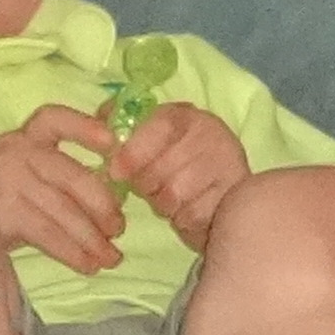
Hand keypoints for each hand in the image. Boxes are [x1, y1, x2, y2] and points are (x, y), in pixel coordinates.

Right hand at [0, 105, 124, 276]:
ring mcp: (8, 182)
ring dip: (93, 239)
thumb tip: (111, 201)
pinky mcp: (3, 213)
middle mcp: (15, 153)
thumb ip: (59, 174)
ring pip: (64, 211)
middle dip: (103, 207)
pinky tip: (88, 265)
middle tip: (118, 230)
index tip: (112, 144)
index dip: (86, 129)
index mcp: (23, 138)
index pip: (54, 120)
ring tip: (110, 258)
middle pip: (74, 177)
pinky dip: (74, 253)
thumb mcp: (22, 172)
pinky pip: (49, 234)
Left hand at [107, 99, 250, 248]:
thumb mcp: (149, 133)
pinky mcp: (234, 196)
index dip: (133, 151)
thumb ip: (121, 121)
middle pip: (160, 168)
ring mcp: (228, 165)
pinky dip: (182, 218)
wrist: (219, 189)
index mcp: (187, 115)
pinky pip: (191, 215)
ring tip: (169, 196)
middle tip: (150, 185)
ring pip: (173, 195)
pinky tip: (187, 209)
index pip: (160, 126)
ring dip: (163, 203)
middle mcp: (212, 135)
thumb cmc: (173, 159)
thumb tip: (101, 118)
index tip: (115, 172)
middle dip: (145, 184)